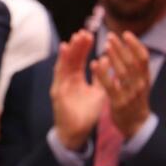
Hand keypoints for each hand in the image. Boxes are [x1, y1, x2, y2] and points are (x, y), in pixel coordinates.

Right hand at [50, 30, 106, 150]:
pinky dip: (62, 60)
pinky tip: (65, 49)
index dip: (84, 48)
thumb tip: (107, 60)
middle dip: (77, 46)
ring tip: (75, 37)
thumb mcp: (98, 93)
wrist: (76, 133)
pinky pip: (60, 73)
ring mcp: (61, 84)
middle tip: (83, 31)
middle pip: (72, 59)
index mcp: (76, 80)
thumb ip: (101, 78)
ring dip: (70, 50)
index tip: (90, 35)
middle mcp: (66, 80)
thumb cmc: (86, 114)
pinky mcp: (58, 91)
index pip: (80, 60)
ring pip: (65, 63)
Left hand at [91, 32, 151, 137]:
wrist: (135, 125)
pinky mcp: (118, 103)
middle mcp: (139, 85)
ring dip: (113, 57)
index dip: (136, 45)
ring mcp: (130, 94)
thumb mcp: (139, 83)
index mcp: (145, 79)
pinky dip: (102, 73)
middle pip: (132, 62)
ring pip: (122, 72)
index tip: (126, 33)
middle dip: (121, 48)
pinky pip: (109, 86)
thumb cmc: (135, 100)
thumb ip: (136, 69)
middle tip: (110, 36)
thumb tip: (130, 49)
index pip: (143, 58)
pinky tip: (94, 63)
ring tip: (104, 45)